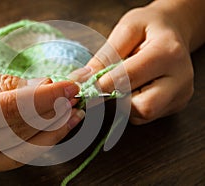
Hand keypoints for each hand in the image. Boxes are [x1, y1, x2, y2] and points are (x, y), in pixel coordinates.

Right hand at [0, 64, 83, 178]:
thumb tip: (37, 86)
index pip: (9, 109)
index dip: (44, 97)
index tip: (68, 86)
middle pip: (19, 131)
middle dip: (52, 112)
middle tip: (73, 96)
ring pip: (22, 150)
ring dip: (52, 131)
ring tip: (73, 114)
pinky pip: (13, 159)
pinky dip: (38, 144)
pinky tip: (55, 131)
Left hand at [69, 1, 196, 123]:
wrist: (172, 30)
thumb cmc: (148, 27)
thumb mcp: (126, 30)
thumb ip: (106, 56)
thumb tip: (83, 79)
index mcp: (168, 52)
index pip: (129, 79)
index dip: (103, 84)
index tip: (86, 84)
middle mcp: (180, 78)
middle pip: (143, 107)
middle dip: (119, 99)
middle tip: (108, 84)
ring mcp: (180, 94)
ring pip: (144, 115)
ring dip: (125, 104)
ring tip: (124, 82)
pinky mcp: (176, 104)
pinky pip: (147, 116)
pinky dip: (132, 106)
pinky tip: (134, 88)